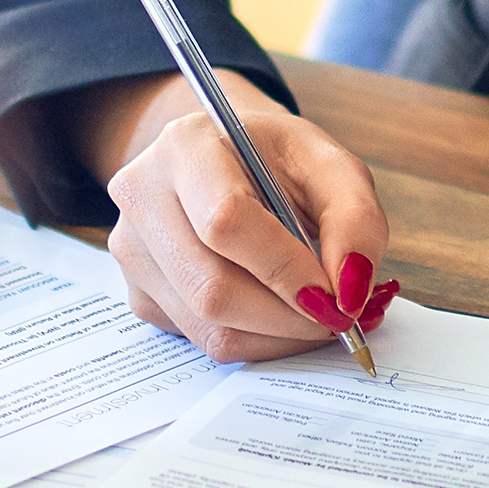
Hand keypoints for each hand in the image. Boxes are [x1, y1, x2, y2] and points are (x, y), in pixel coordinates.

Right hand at [73, 73, 400, 362]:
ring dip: (278, 336)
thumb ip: (356, 220)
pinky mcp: (141, 295)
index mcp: (185, 146)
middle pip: (211, 288)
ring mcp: (133, 251)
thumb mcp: (331, 166)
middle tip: (340, 318)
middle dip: (289, 317)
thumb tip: (351, 291)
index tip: (338, 297)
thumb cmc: (279, 163)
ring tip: (318, 314)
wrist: (230, 163)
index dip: (286, 270)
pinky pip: (202, 341)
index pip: (225, 222)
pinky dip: (258, 341)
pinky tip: (281, 313)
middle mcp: (143, 196)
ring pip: (207, 326)